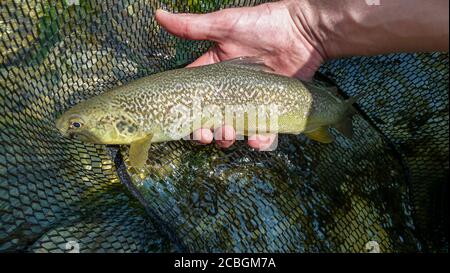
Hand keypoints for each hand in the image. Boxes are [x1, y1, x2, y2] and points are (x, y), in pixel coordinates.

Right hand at [155, 0, 325, 148]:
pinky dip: (258, 140)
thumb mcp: (225, 25)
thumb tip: (159, 14)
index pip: (194, 96)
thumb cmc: (264, 24)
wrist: (304, 31)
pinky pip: (263, 133)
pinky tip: (256, 139)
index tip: (177, 120)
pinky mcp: (271, 111)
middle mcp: (231, 92)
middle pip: (210, 119)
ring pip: (233, 130)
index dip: (184, 110)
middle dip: (204, 131)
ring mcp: (251, 104)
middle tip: (205, 133)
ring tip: (228, 134)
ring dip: (227, 138)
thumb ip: (192, 26)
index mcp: (215, 74)